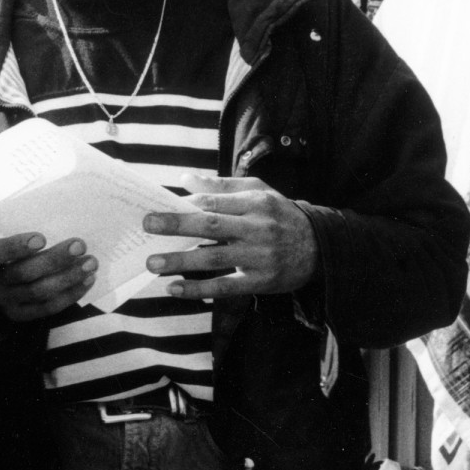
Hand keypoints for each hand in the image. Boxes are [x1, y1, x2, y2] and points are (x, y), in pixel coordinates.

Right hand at [0, 233, 95, 321]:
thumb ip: (14, 228)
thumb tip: (56, 217)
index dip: (16, 246)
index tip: (41, 237)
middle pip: (23, 273)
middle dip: (54, 259)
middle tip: (80, 245)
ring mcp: (5, 301)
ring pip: (39, 291)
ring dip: (68, 277)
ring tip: (91, 262)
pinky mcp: (20, 315)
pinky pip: (48, 308)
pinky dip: (70, 294)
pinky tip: (87, 280)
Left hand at [143, 175, 319, 298]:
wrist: (322, 247)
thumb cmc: (280, 215)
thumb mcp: (259, 192)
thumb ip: (221, 185)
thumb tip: (184, 179)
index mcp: (255, 203)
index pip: (214, 201)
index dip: (185, 206)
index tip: (157, 208)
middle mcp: (258, 228)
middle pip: (212, 226)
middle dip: (177, 226)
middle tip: (147, 225)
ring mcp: (259, 256)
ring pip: (215, 258)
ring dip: (181, 261)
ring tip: (153, 263)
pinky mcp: (261, 281)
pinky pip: (225, 286)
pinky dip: (198, 289)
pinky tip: (174, 289)